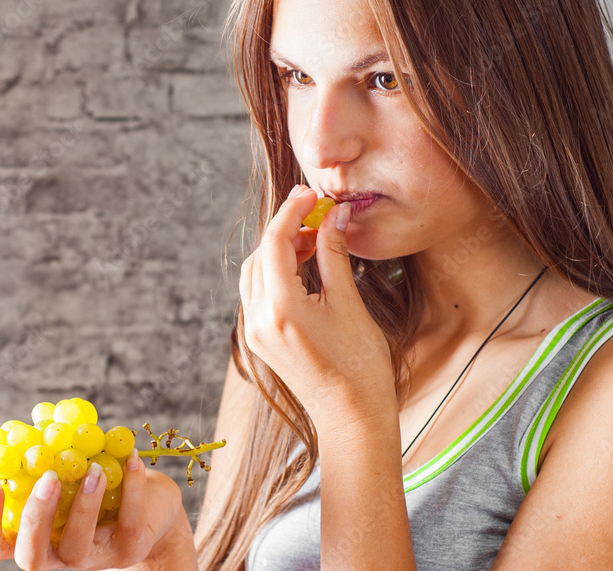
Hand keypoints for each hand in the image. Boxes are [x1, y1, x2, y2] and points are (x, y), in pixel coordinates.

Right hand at [0, 453, 183, 569]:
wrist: (151, 503)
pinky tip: (130, 458)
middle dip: (35, 517)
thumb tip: (17, 426)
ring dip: (83, 504)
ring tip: (94, 467)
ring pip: (77, 546)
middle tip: (48, 477)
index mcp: (32, 537)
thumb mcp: (66, 468)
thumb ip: (40, 456)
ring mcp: (93, 558)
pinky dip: (130, 486)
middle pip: (30, 557)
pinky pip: (128, 521)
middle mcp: (57, 556)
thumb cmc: (95, 482)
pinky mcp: (128, 549)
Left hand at [238, 184, 394, 425]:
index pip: (275, 241)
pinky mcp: (258, 341)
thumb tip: (334, 215)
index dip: (293, 211)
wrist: (351, 418)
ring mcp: (253, 333)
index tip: (312, 194)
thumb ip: (334, 254)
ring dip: (278, 250)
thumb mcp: (348, 303)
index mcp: (279, 309)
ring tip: (313, 239)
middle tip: (317, 214)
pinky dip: (275, 273)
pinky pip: (257, 294)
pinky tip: (302, 267)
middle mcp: (257, 320)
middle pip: (260, 254)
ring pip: (255, 273)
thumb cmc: (359, 365)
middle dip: (285, 228)